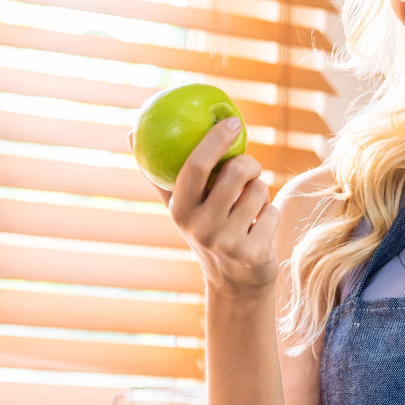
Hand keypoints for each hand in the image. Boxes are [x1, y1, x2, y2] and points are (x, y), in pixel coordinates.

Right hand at [129, 119, 279, 296]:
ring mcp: (227, 242)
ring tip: (250, 206)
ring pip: (259, 190)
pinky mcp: (253, 253)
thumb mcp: (181, 208)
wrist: (234, 283)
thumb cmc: (207, 232)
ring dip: (261, 192)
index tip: (231, 121)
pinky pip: (272, 212)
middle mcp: (201, 227)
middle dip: (249, 163)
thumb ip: (161, 174)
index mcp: (180, 210)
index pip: (194, 166)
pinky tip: (259, 228)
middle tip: (250, 168)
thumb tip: (131, 132)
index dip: (214, 139)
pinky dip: (270, 214)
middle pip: (235, 172)